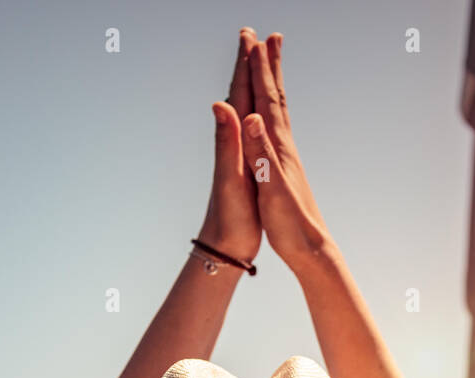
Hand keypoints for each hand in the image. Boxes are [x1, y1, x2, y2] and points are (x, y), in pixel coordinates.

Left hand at [197, 29, 261, 262]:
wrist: (223, 245)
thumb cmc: (230, 217)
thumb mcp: (230, 178)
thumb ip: (226, 141)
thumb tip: (220, 104)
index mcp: (234, 140)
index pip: (240, 94)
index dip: (245, 65)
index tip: (251, 35)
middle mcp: (234, 142)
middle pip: (241, 94)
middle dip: (247, 65)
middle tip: (251, 35)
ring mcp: (239, 153)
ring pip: (245, 109)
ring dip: (250, 84)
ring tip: (254, 64)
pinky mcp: (244, 166)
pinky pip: (251, 130)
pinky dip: (254, 113)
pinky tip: (254, 113)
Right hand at [241, 34, 334, 273]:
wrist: (310, 248)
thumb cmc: (290, 224)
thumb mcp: (271, 188)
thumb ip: (261, 153)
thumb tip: (253, 118)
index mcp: (278, 148)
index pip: (266, 100)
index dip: (259, 70)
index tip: (252, 40)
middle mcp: (284, 147)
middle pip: (275, 98)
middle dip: (267, 66)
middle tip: (265, 37)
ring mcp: (285, 157)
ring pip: (278, 111)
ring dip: (272, 85)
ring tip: (269, 64)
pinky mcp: (284, 169)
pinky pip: (276, 130)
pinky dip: (271, 113)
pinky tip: (268, 115)